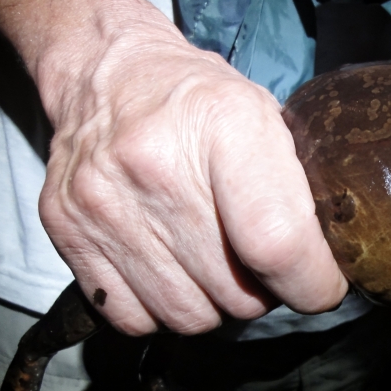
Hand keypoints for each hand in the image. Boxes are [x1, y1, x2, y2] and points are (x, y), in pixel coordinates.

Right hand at [38, 3, 347, 334]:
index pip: (277, 244)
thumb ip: (300, 191)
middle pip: (237, 293)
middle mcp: (156, 166)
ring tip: (214, 263)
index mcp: (225, 125)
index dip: (311, 284)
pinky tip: (171, 271)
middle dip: (263, 292)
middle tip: (259, 262)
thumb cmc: (200, 102)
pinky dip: (161, 310)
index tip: (320, 286)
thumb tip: (324, 269)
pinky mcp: (66, 231)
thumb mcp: (267, 120)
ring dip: (214, 305)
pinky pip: (133, 319)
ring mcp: (103, 203)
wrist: (106, 71)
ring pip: (188, 316)